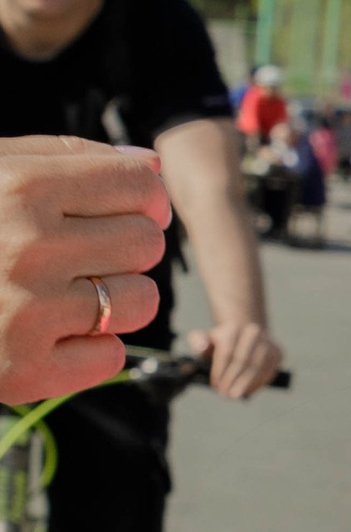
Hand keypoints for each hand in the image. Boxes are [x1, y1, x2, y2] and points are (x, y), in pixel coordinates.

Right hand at [0, 136, 168, 404]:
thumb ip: (67, 158)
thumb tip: (149, 164)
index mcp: (21, 187)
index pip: (140, 187)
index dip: (143, 197)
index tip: (128, 206)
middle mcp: (28, 249)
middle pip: (147, 243)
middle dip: (127, 244)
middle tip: (86, 250)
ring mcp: (28, 315)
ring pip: (140, 302)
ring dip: (117, 296)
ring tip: (69, 289)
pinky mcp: (25, 372)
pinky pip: (111, 357)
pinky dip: (90, 346)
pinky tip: (50, 330)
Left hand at [189, 317, 282, 398]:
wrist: (244, 335)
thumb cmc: (221, 342)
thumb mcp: (205, 339)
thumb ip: (198, 341)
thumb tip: (202, 347)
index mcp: (233, 328)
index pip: (227, 353)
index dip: (221, 372)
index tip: (216, 386)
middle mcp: (252, 331)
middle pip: (243, 360)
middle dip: (233, 380)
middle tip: (226, 394)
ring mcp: (267, 341)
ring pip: (258, 366)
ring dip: (246, 383)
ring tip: (236, 395)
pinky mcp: (277, 352)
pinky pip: (269, 370)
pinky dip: (259, 383)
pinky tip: (248, 391)